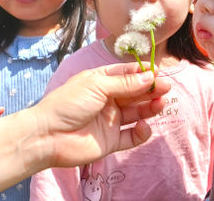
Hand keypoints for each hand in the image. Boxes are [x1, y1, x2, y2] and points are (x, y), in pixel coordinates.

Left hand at [0, 62, 168, 198]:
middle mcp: (108, 100)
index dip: (143, 73)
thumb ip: (126, 83)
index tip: (158, 73)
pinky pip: (132, 136)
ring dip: (150, 108)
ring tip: (160, 104)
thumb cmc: (68, 103)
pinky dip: (141, 132)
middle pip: (135, 93)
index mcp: (102, 82)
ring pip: (137, 113)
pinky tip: (143, 125)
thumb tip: (150, 76)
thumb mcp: (97, 85)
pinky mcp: (112, 141)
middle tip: (165, 88)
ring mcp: (111, 121)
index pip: (127, 74)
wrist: (48, 136)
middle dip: (151, 90)